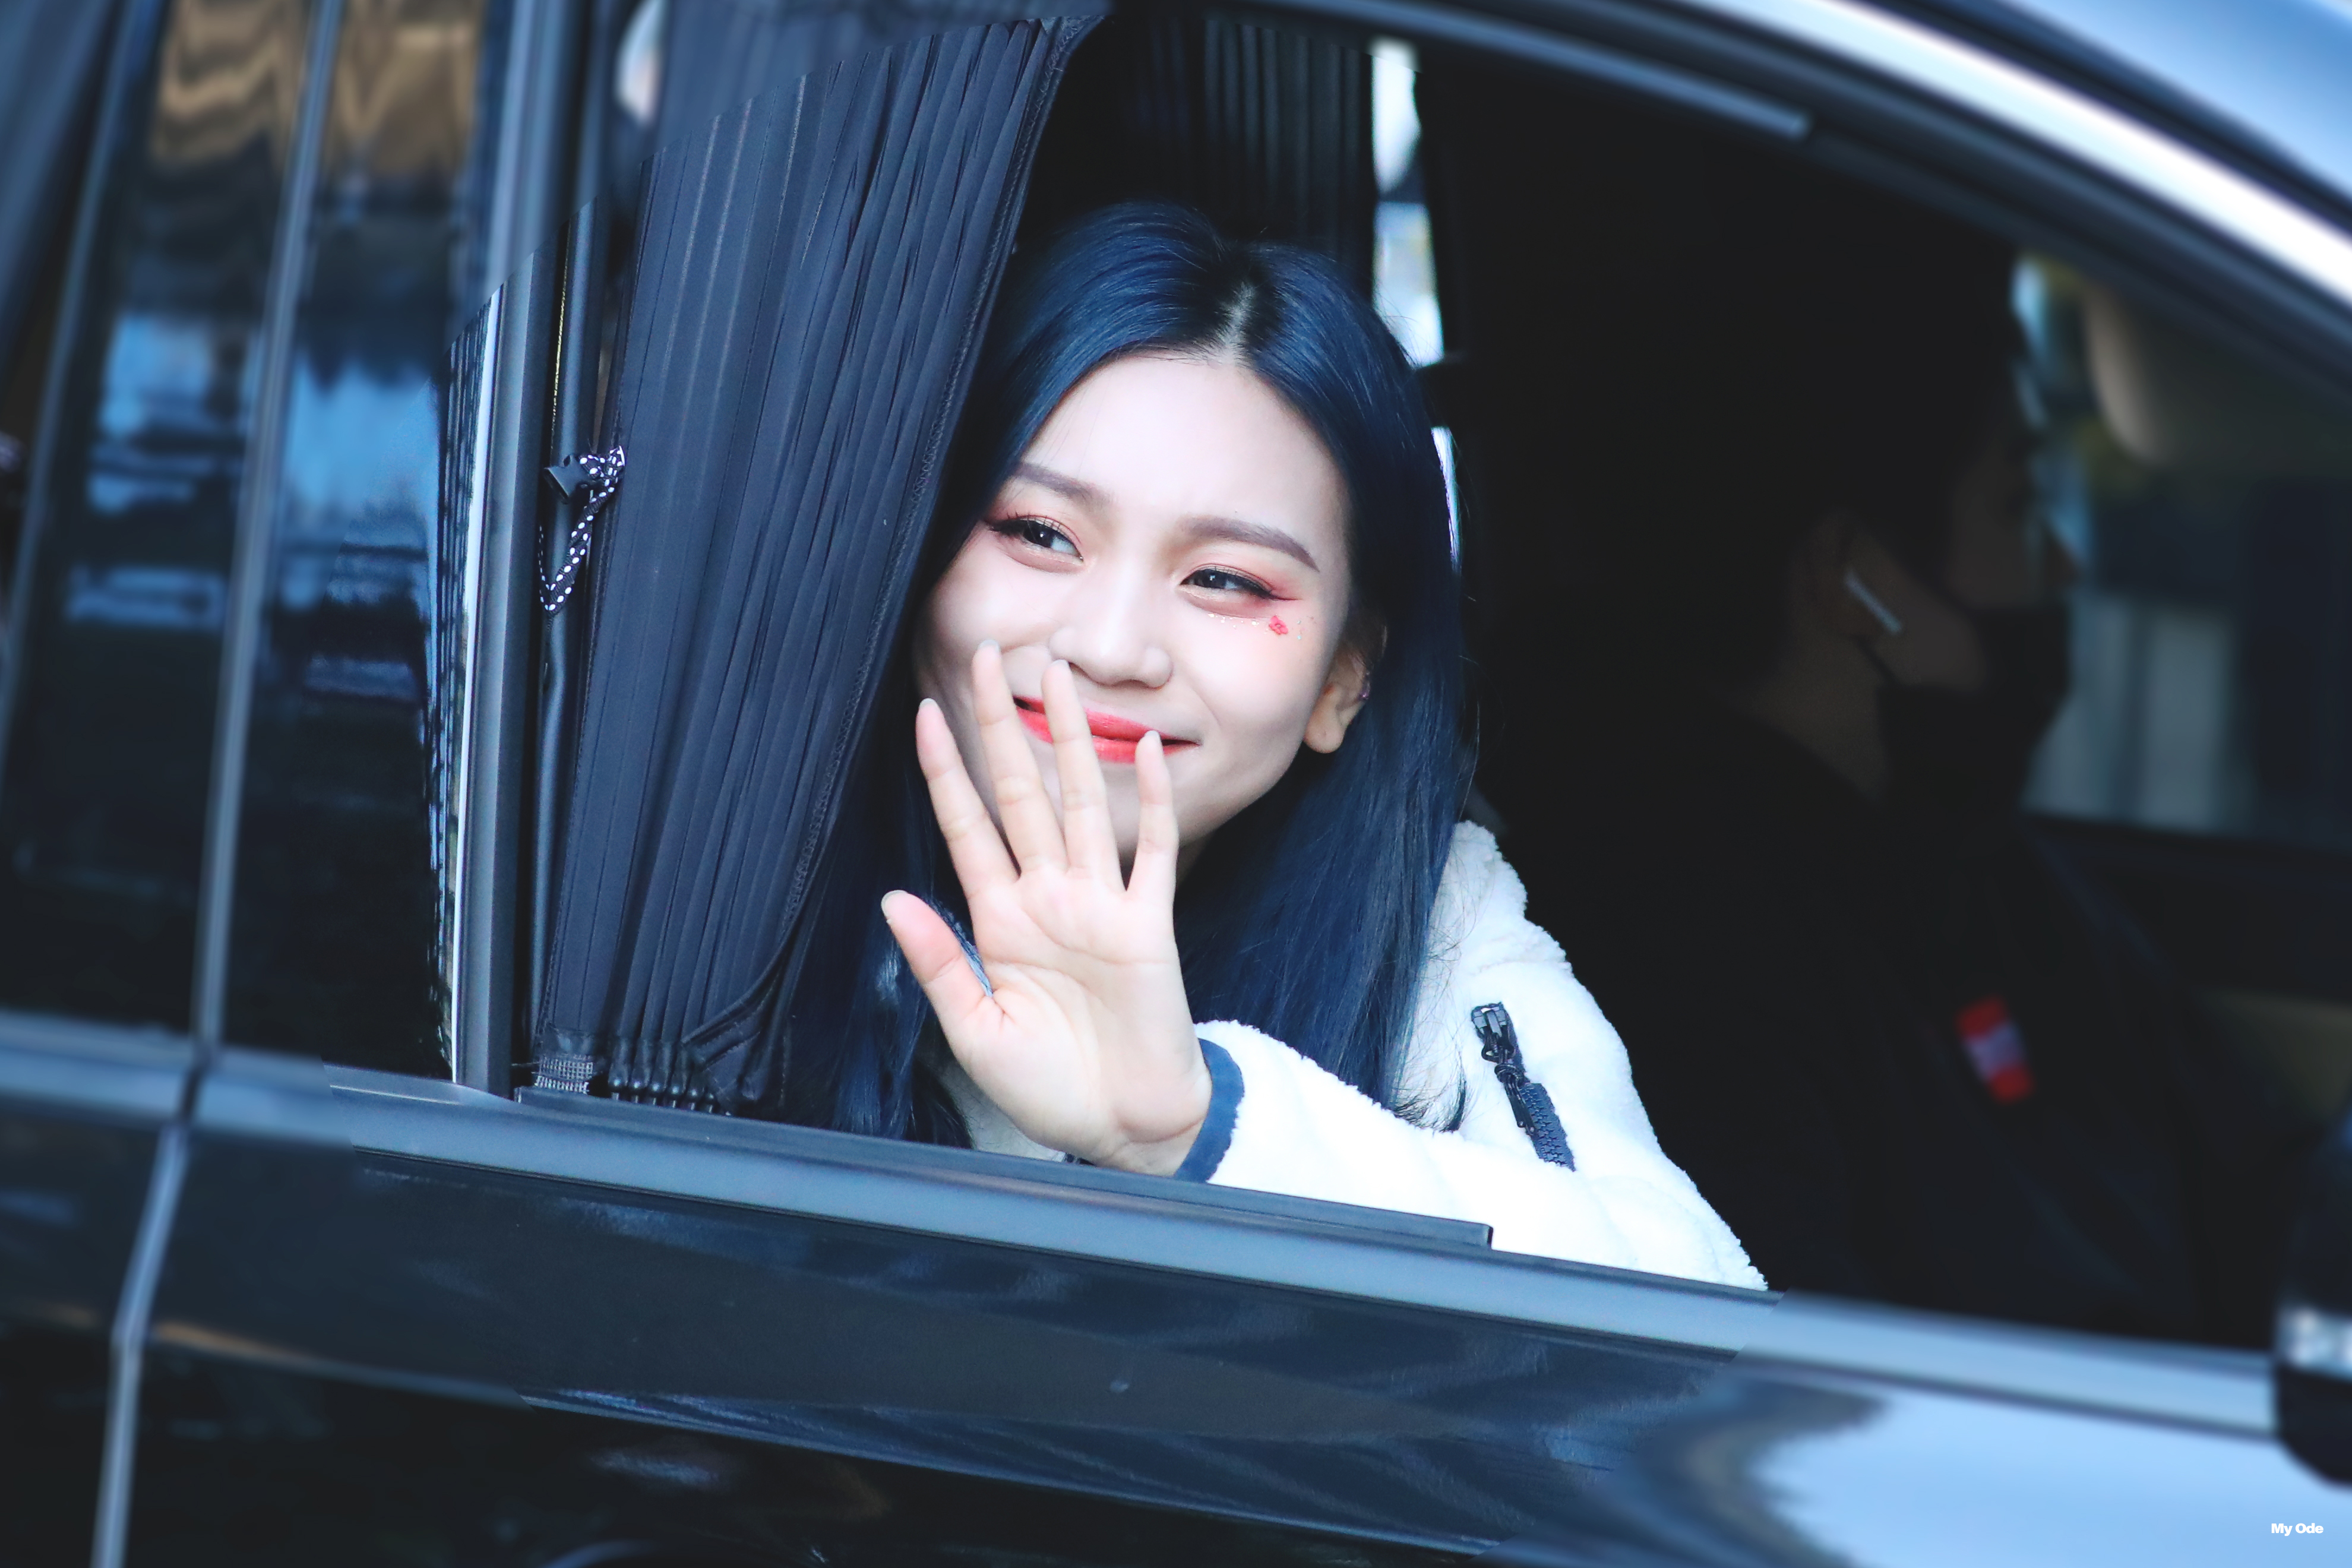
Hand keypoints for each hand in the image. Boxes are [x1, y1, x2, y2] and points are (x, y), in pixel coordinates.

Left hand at [881, 644, 1210, 1173]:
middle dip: (1001, 725)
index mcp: (1000, 921)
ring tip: (1058, 675)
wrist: (1124, 1127)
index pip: (966, 827)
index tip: (922, 714)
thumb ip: (939, 964)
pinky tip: (1147, 752)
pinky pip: (1154, 851)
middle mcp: (1048, 898)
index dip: (944, 771)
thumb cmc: (1049, 1089)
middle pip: (1020, 792)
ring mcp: (1101, 905)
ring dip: (1071, 738)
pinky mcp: (1148, 925)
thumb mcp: (975, 1034)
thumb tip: (892, 898)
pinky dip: (1154, 801)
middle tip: (987, 656)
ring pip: (1082, 802)